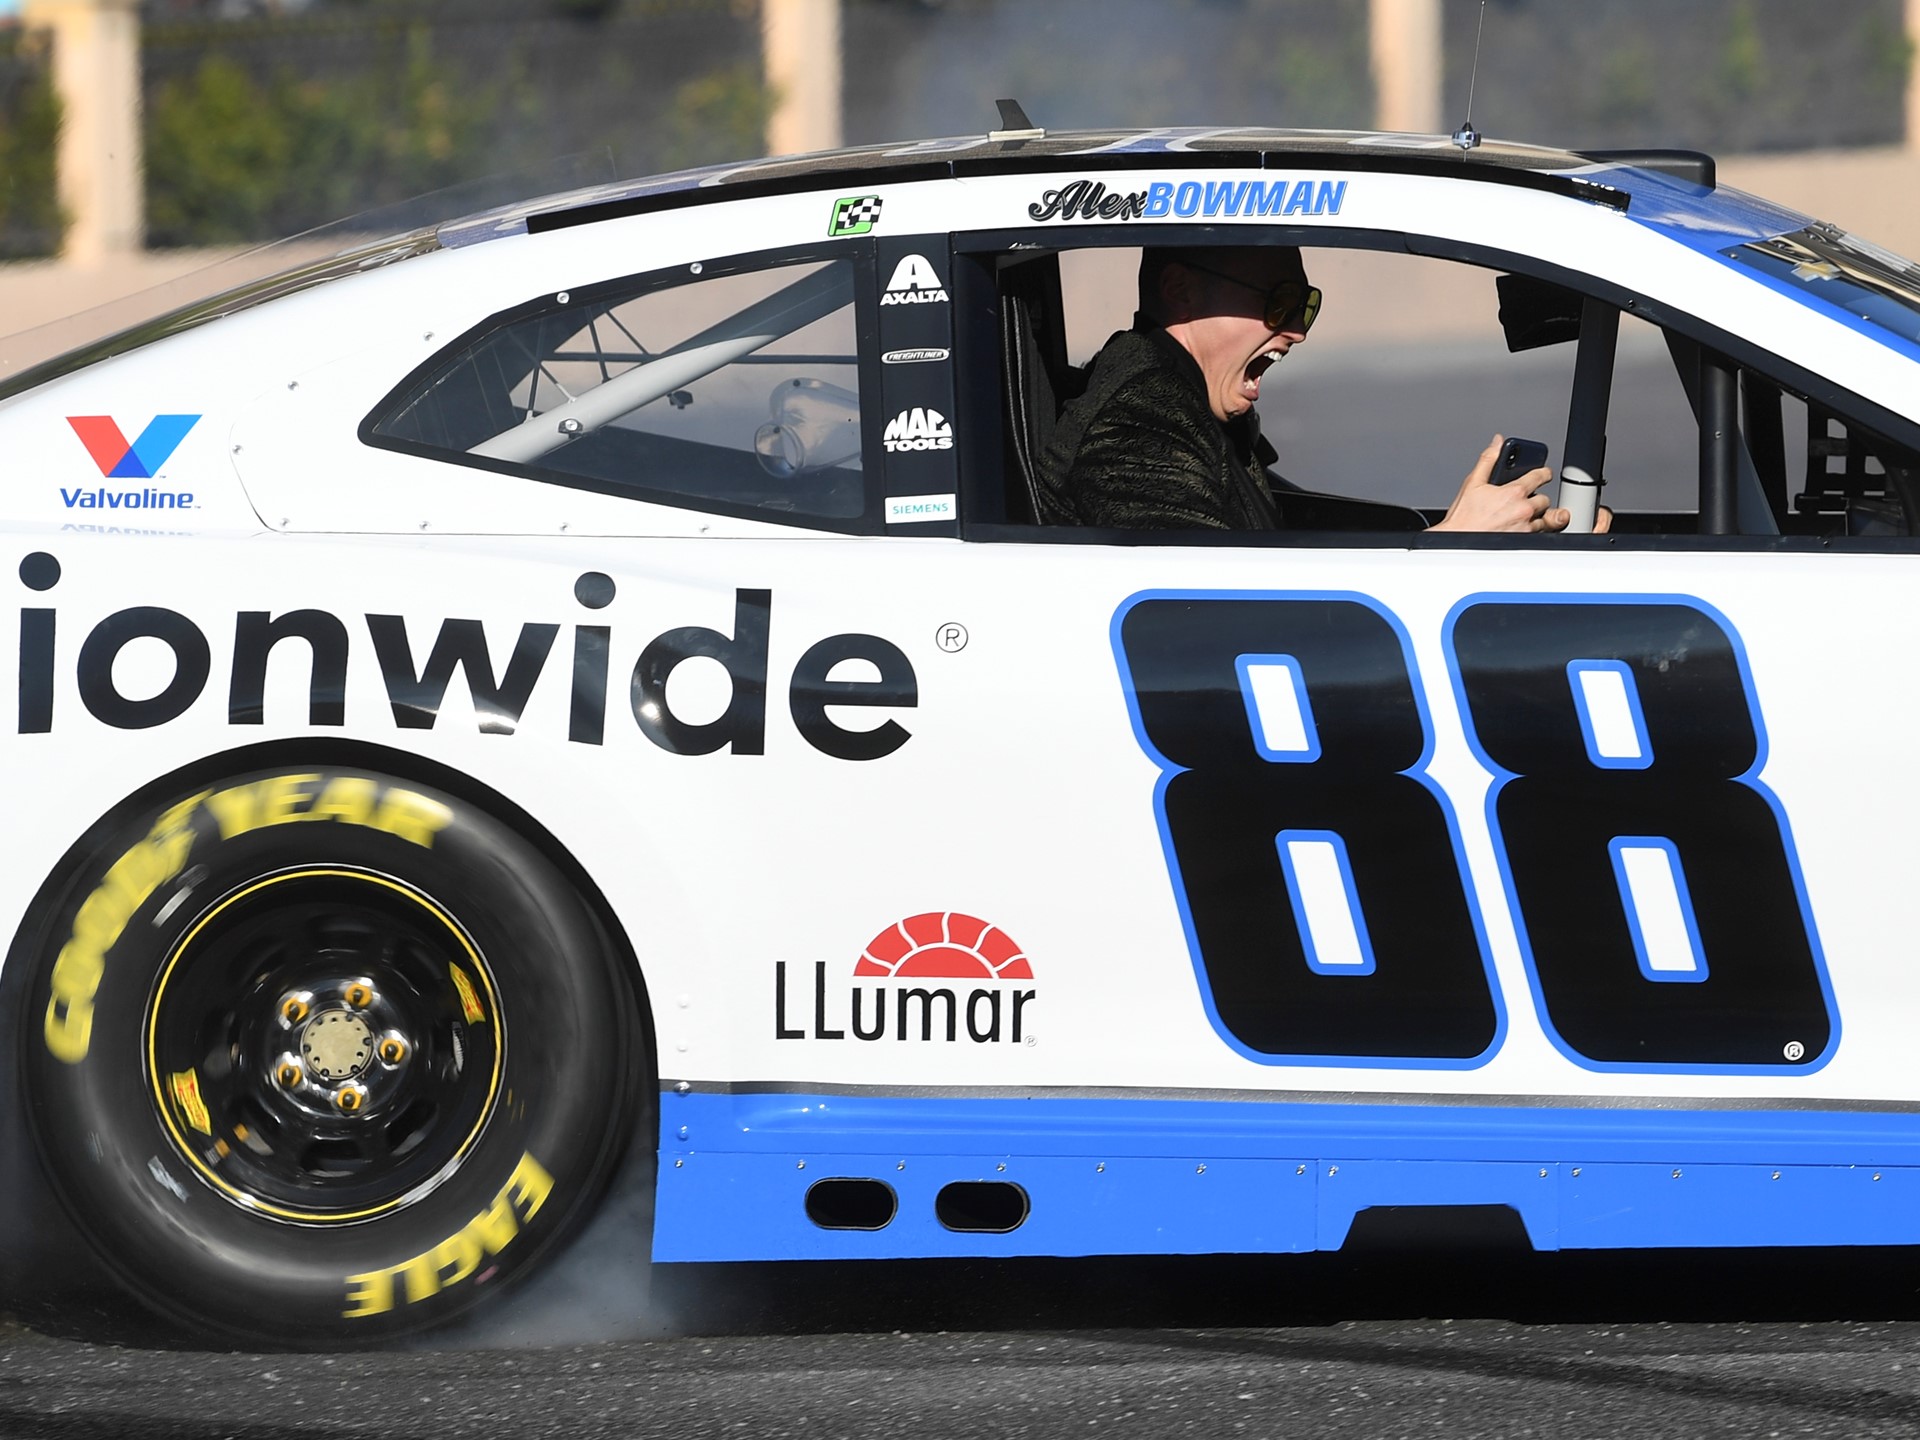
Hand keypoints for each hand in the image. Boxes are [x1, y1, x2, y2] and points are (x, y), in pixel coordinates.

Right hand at [1428, 435, 1561, 531]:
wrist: (1457, 542)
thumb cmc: (1463, 518)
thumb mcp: (1472, 484)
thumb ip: (1488, 460)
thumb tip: (1497, 442)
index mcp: (1513, 492)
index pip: (1540, 476)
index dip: (1543, 473)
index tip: (1543, 474)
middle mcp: (1524, 510)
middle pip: (1544, 499)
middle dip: (1536, 499)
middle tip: (1523, 501)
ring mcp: (1526, 528)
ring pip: (1545, 518)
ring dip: (1537, 516)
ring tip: (1522, 517)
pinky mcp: (1525, 542)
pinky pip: (1541, 534)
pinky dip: (1535, 531)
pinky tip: (1523, 529)